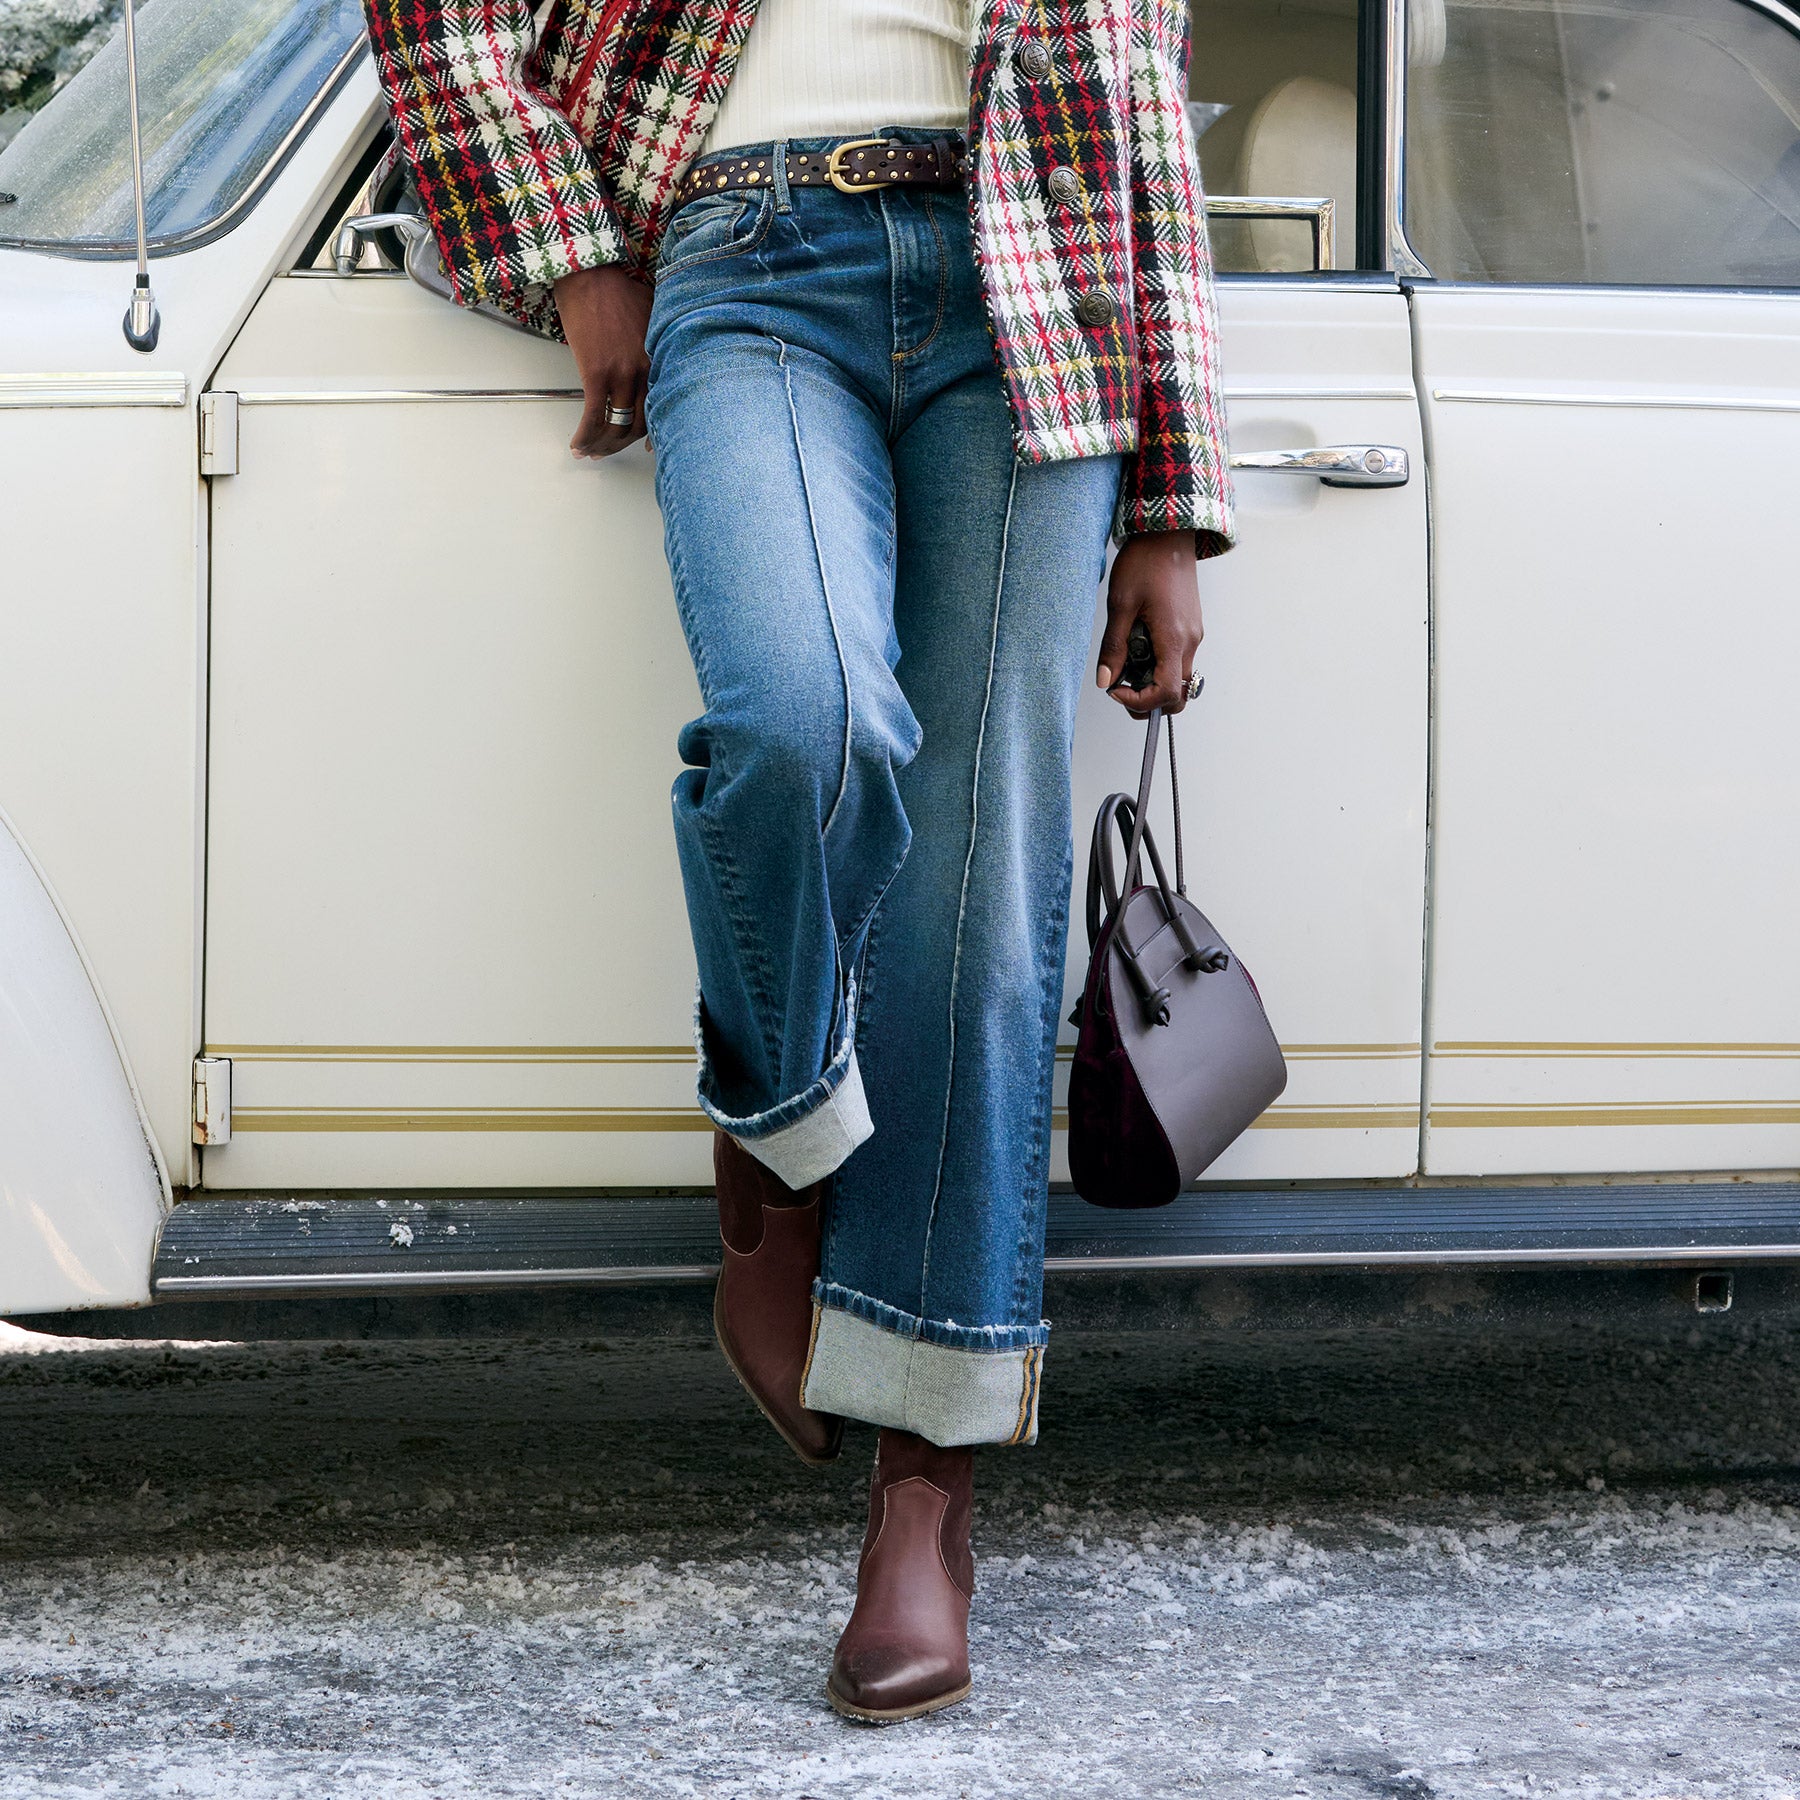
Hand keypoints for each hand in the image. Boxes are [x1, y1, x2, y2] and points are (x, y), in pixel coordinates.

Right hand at [554, 264, 652, 457]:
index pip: (661, 407)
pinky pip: (593, 416)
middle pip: (639, 423)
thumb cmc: (617, 290)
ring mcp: (621, 373)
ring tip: (592, 451)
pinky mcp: (596, 373)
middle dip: (623, 443)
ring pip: (617, 425)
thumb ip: (656, 348)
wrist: (590, 273)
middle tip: (610, 449)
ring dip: (603, 445)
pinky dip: (585, 436)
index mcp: (660, 359)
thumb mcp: (652, 318)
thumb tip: (653, 368)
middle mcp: (645, 371)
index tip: (644, 445)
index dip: (651, 433)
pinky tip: (578, 445)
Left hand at [1096, 530, 1203, 716]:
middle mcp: (1190, 642)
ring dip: (1152, 682)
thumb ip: (1114, 647)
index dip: (1139, 702)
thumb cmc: (1145, 562)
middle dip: (1148, 701)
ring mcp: (1193, 636)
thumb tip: (1105, 681)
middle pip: (1178, 695)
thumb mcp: (1120, 605)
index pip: (1167, 693)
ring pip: (1179, 679)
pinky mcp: (1190, 628)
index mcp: (1174, 639)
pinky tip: (1138, 645)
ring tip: (1127, 661)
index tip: (1115, 690)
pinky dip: (1158, 665)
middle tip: (1120, 687)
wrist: (1168, 535)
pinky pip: (1178, 660)